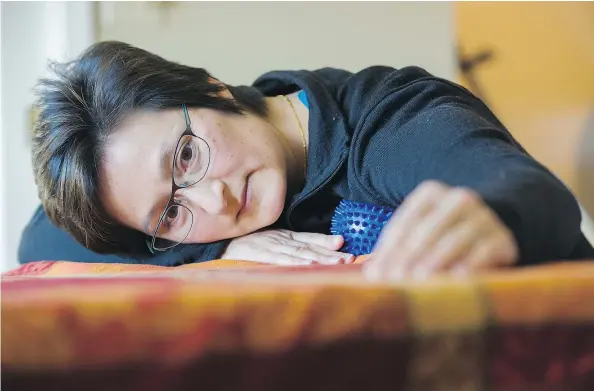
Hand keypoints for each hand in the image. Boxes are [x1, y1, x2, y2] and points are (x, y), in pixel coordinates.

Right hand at [221, 229, 354, 265]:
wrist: (216, 244)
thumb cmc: (244, 245)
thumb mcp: (269, 241)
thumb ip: (289, 246)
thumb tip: (314, 253)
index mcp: (283, 235)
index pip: (308, 238)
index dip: (325, 241)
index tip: (343, 242)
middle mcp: (278, 238)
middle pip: (308, 246)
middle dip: (329, 252)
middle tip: (348, 258)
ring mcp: (268, 246)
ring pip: (298, 253)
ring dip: (318, 258)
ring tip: (336, 263)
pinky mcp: (257, 254)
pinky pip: (278, 259)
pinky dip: (294, 262)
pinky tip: (308, 264)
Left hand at [364, 180, 518, 280]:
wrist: (491, 228)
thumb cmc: (441, 236)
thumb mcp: (418, 233)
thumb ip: (396, 249)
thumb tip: (372, 275)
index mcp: (430, 193)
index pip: (404, 223)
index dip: (388, 251)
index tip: (377, 275)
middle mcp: (459, 199)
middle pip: (426, 231)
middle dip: (407, 259)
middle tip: (394, 282)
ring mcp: (483, 217)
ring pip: (453, 240)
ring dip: (433, 263)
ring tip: (418, 283)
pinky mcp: (502, 238)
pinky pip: (483, 252)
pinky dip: (468, 266)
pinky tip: (454, 281)